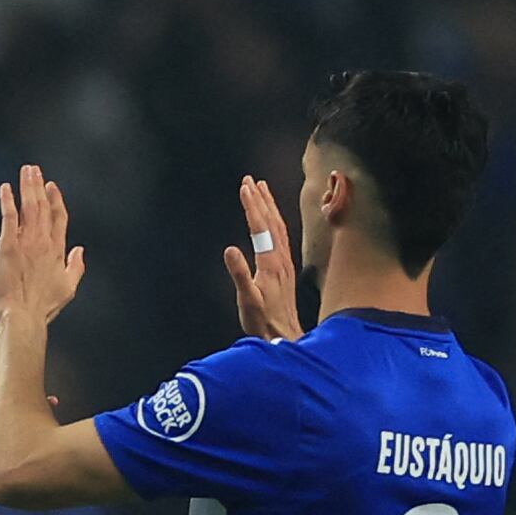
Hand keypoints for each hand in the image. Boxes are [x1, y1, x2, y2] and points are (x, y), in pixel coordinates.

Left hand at [0, 165, 85, 323]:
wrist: (23, 315)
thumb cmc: (44, 307)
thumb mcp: (69, 288)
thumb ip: (77, 266)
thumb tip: (80, 249)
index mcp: (57, 250)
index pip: (58, 218)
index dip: (55, 200)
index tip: (51, 187)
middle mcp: (43, 241)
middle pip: (43, 206)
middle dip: (39, 186)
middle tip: (34, 169)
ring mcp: (26, 242)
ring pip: (28, 207)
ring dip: (28, 187)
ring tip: (26, 171)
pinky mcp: (7, 245)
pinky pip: (8, 217)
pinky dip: (7, 201)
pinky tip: (6, 188)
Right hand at [221, 176, 304, 339]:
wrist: (283, 334)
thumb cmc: (262, 320)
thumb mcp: (247, 299)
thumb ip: (239, 274)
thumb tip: (230, 249)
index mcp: (270, 263)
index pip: (260, 227)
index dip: (252, 206)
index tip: (245, 187)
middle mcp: (280, 258)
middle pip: (271, 221)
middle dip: (261, 199)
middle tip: (250, 180)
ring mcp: (285, 262)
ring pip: (279, 226)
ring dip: (269, 206)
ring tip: (261, 190)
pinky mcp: (285, 267)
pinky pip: (281, 236)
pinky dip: (274, 220)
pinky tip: (271, 218)